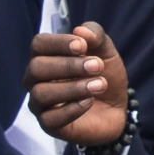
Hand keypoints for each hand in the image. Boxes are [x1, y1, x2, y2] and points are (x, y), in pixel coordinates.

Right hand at [26, 25, 129, 148]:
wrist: (118, 107)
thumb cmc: (103, 74)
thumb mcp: (106, 51)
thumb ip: (96, 36)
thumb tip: (80, 30)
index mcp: (46, 56)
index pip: (38, 44)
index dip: (58, 43)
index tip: (83, 46)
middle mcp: (36, 79)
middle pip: (36, 68)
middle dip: (68, 66)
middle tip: (98, 66)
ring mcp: (40, 103)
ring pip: (41, 93)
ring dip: (73, 88)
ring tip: (99, 85)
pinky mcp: (49, 124)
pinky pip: (50, 118)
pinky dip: (72, 109)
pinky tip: (90, 102)